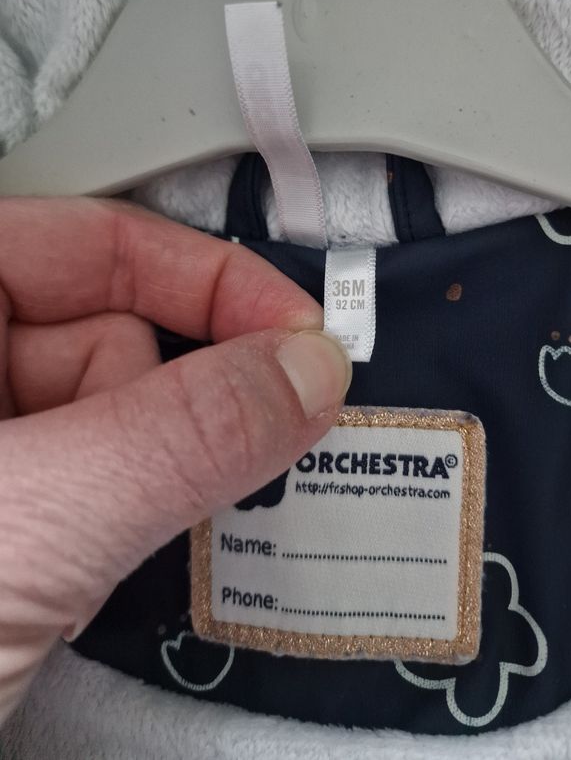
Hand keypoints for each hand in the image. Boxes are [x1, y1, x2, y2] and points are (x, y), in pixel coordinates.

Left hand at [0, 198, 350, 721]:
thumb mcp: (22, 530)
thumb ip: (182, 436)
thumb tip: (301, 373)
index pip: (92, 240)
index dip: (208, 279)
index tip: (296, 336)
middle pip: (107, 334)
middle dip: (171, 404)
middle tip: (199, 472)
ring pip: (111, 420)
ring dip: (144, 478)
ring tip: (90, 558)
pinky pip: (96, 481)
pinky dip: (122, 516)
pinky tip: (89, 571)